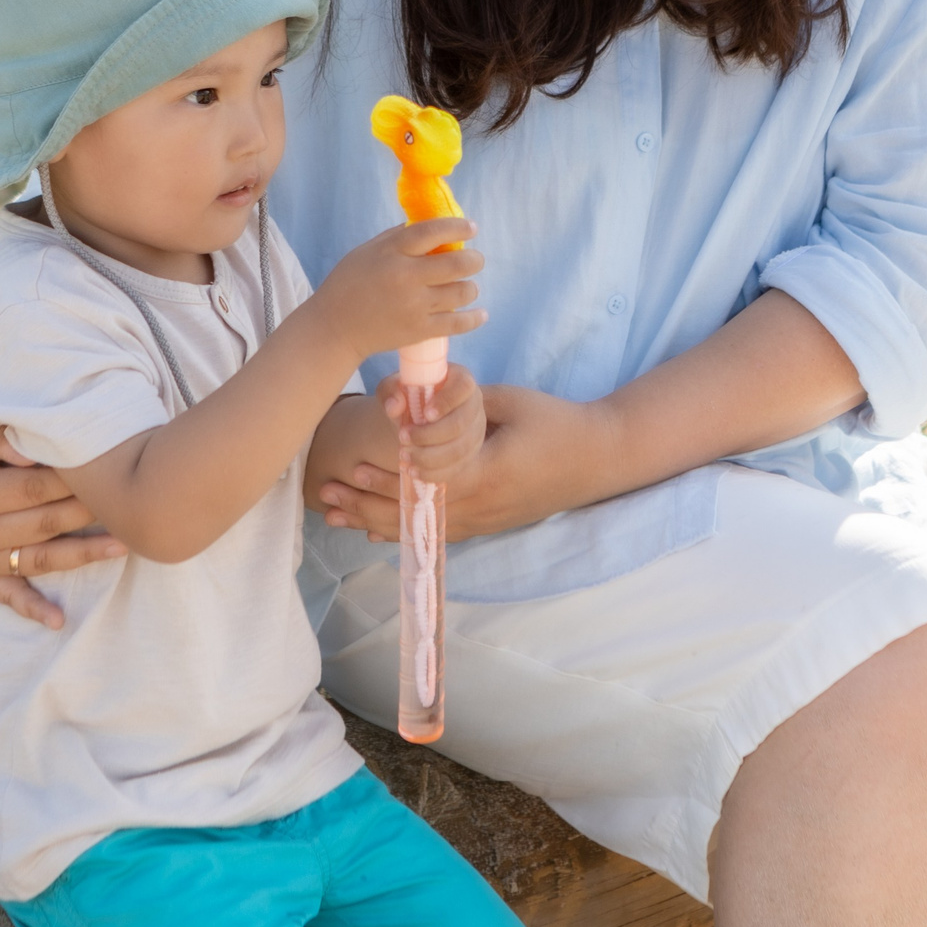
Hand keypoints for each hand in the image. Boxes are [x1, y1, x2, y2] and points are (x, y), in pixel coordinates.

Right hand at [0, 375, 124, 629]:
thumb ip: (0, 434)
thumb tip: (36, 450)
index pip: (36, 488)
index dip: (75, 478)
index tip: (112, 464)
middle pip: (45, 523)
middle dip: (90, 511)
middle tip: (133, 499)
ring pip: (38, 559)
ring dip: (82, 555)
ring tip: (125, 546)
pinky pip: (6, 593)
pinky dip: (31, 608)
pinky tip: (58, 621)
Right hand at [308, 218, 485, 362]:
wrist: (335, 328)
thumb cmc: (349, 284)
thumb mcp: (367, 251)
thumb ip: (398, 238)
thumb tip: (430, 226)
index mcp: (392, 253)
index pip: (432, 232)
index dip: (457, 227)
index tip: (472, 227)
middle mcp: (406, 277)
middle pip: (457, 264)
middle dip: (474, 259)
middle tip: (474, 259)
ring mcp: (415, 306)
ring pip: (462, 292)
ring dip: (471, 286)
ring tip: (467, 286)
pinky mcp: (420, 330)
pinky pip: (458, 323)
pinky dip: (474, 318)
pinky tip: (480, 313)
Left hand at [319, 382, 610, 541]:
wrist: (599, 458)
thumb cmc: (556, 423)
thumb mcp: (510, 402)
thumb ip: (465, 403)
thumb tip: (424, 396)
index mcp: (486, 473)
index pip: (426, 481)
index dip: (389, 477)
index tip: (355, 465)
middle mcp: (482, 506)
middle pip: (413, 513)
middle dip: (366, 502)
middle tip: (327, 494)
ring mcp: (484, 520)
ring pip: (420, 527)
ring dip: (375, 520)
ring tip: (336, 516)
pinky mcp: (487, 524)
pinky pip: (437, 530)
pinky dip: (403, 529)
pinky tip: (373, 530)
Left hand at [387, 364, 485, 484]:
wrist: (414, 418)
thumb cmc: (407, 396)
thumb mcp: (393, 387)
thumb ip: (390, 391)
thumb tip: (394, 407)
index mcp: (460, 380)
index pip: (464, 387)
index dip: (447, 401)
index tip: (425, 413)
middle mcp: (473, 405)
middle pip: (461, 423)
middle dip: (430, 435)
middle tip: (402, 438)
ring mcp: (475, 432)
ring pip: (460, 450)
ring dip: (430, 457)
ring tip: (404, 456)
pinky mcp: (470, 455)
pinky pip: (457, 468)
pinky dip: (434, 473)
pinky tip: (414, 471)